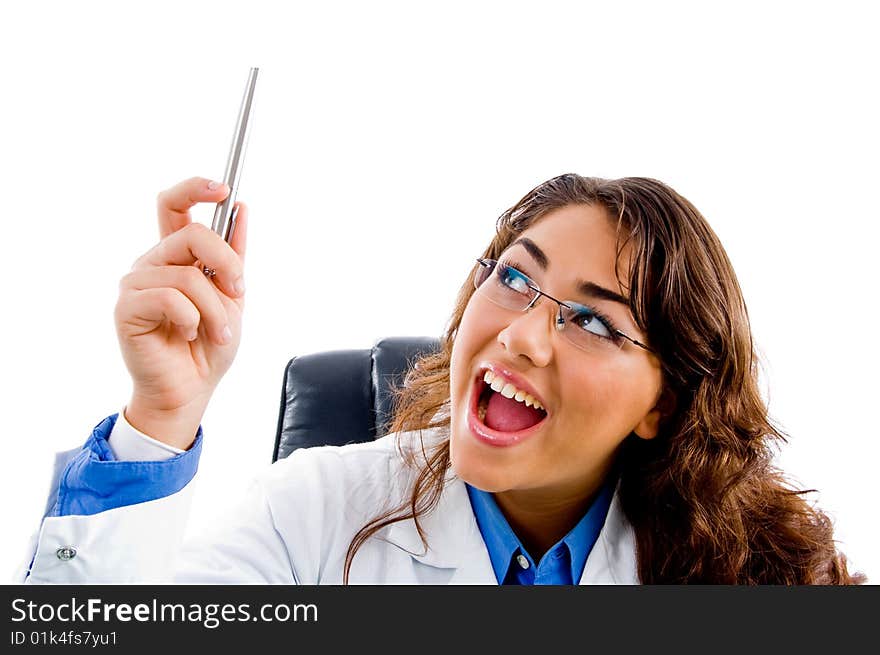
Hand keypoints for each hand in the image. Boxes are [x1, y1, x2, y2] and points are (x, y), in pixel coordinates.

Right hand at [113, 177, 247, 448]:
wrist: (191, 389)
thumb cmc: (208, 346)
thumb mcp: (233, 297)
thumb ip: (234, 255)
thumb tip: (241, 208)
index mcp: (176, 255)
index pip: (174, 205)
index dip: (195, 189)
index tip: (224, 188)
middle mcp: (152, 262)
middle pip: (193, 234)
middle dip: (227, 263)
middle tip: (239, 291)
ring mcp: (136, 283)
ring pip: (189, 275)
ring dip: (215, 310)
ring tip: (217, 333)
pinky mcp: (127, 308)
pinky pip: (171, 299)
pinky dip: (192, 320)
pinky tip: (187, 334)